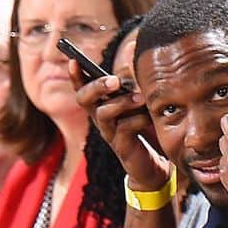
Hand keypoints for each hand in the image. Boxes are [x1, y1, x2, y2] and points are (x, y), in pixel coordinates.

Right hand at [71, 68, 170, 191]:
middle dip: (96, 86)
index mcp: (101, 107)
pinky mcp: (122, 147)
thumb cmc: (146, 132)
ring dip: (122, 102)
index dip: (76, 76)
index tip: (73, 61)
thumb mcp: (140, 107)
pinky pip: (124, 129)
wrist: (153, 167)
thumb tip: (134, 66)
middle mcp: (100, 120)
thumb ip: (133, 90)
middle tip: (114, 80)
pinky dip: (137, 120)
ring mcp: (109, 134)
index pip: (83, 89)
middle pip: (84, 99)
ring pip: (103, 113)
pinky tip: (148, 117)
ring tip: (140, 99)